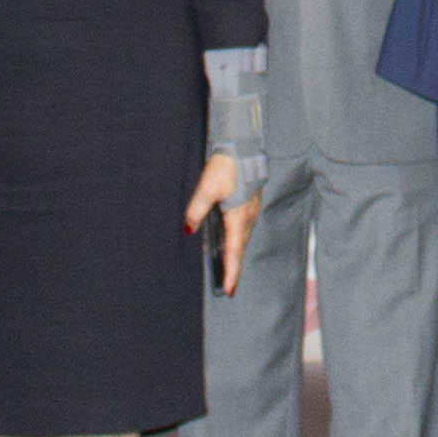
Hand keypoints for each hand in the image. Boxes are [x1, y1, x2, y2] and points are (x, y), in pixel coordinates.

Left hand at [184, 155, 259, 295]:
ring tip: (228, 266)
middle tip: (228, 284)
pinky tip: (228, 238)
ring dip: (235, 252)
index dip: (231, 272)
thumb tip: (187, 230)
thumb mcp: (206, 188)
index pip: (234, 252)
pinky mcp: (249, 201)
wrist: (242, 147)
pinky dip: (236, 238)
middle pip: (240, 247)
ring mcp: (250, 209)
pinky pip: (243, 226)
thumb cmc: (226, 166)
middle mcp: (247, 216)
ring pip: (242, 237)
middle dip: (234, 266)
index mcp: (238, 217)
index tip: (229, 290)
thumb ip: (196, 210)